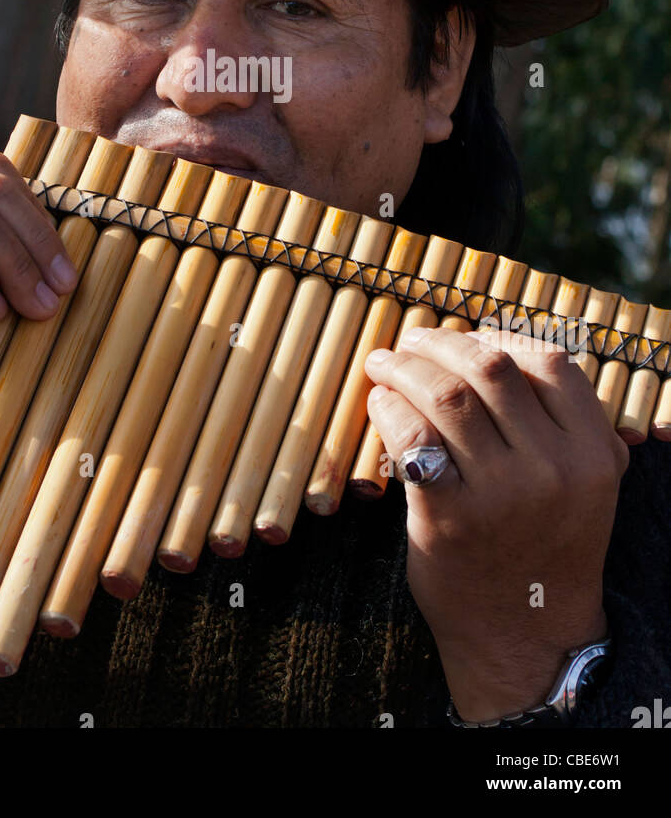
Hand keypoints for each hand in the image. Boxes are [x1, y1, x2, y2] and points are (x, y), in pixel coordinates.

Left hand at [365, 325, 628, 722]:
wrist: (524, 635)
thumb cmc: (545, 544)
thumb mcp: (583, 481)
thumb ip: (562, 420)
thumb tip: (496, 344)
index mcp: (592, 453)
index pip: (550, 363)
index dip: (500, 337)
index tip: (468, 338)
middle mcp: (553, 470)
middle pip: (490, 368)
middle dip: (441, 343)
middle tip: (411, 341)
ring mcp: (502, 495)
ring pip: (447, 395)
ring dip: (406, 367)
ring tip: (384, 363)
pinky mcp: (450, 520)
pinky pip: (413, 437)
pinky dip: (389, 408)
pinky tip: (380, 403)